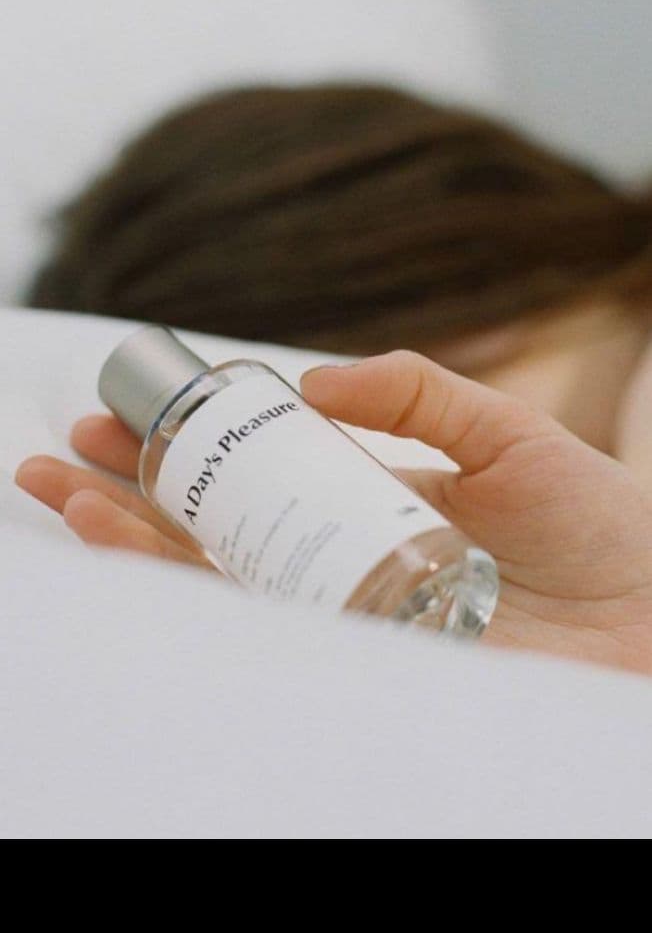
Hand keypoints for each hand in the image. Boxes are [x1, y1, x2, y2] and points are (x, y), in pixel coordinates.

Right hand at [16, 351, 651, 674]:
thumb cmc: (602, 518)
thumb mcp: (503, 430)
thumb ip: (412, 394)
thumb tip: (307, 381)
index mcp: (375, 501)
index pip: (259, 475)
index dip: (189, 448)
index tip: (122, 417)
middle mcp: (349, 560)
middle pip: (221, 528)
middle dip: (132, 497)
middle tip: (55, 463)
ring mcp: (350, 614)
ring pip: (223, 580)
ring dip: (134, 544)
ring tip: (63, 502)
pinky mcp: (367, 664)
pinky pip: (266, 633)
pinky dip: (193, 598)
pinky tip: (132, 563)